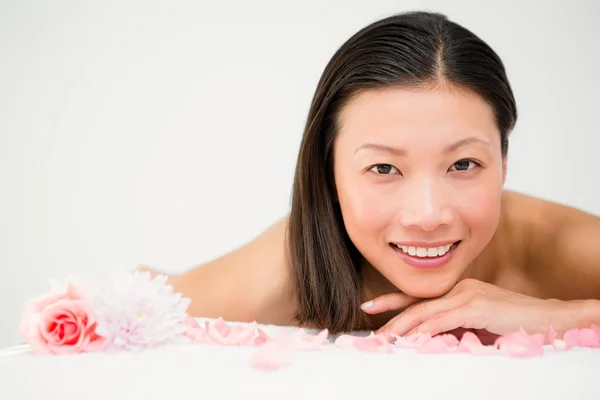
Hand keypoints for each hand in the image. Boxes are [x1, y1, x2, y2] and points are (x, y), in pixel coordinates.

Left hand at [363, 278, 563, 339]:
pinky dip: (427, 330)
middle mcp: (459, 288)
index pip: (419, 297)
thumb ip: (454, 329)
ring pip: (427, 312)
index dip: (393, 302)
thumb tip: (428, 341)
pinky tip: (413, 339)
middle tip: (373, 334)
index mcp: (457, 292)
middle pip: (418, 305)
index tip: (370, 307)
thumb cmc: (513, 325)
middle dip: (392, 320)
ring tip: (385, 340)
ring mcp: (467, 294)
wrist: (548, 319)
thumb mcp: (477, 327)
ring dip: (404, 328)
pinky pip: (445, 320)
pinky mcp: (477, 305)